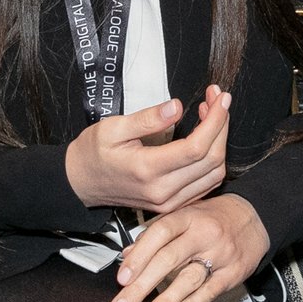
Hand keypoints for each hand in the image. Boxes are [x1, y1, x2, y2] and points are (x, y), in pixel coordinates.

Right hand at [66, 87, 230, 214]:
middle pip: (212, 161)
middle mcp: (162, 191)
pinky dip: (213, 159)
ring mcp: (168, 201)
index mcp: (147, 169)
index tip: (219, 97)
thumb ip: (147, 119)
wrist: (81, 183)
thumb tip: (177, 107)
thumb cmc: (93, 153)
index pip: (197, 147)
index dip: (215, 120)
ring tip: (211, 114)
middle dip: (222, 125)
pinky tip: (206, 137)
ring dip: (219, 142)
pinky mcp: (172, 204)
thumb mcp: (113, 128)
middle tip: (217, 99)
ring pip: (214, 174)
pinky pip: (206, 184)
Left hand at [110, 194, 270, 301]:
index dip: (139, 256)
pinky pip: (210, 291)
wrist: (255, 216)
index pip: (159, 234)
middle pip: (168, 260)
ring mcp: (219, 254)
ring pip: (188, 279)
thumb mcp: (185, 215)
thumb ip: (155, 234)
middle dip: (141, 286)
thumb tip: (127, 255)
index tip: (122, 277)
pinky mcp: (233, 273)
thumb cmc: (214, 217)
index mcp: (187, 217)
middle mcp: (203, 234)